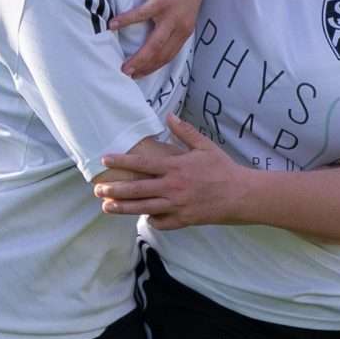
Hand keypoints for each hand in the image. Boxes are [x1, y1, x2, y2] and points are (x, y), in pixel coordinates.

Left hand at [94, 116, 252, 229]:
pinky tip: (142, 215)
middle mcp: (173, 187)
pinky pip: (161, 222)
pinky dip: (150, 219)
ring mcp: (177, 206)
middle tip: (97, 189)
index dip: (121, 162)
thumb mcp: (205, 146)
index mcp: (176, 167)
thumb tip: (169, 116)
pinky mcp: (184, 220)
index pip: (142, 164)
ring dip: (122, 208)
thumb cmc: (223, 169)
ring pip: (143, 208)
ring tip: (106, 207)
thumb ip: (185, 132)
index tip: (105, 159)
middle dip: (114, 189)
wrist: (242, 195)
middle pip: (136, 189)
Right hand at [111, 0, 202, 78]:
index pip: (169, 56)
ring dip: (139, 58)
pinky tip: (113, 26)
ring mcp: (171, 15)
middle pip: (161, 55)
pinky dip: (126, 21)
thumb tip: (156, 37)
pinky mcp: (161, 1)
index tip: (139, 76)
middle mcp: (180, 27)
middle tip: (128, 77)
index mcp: (185, 30)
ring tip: (124, 67)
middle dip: (145, 68)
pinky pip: (141, 15)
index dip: (154, 68)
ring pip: (154, 44)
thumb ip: (172, 25)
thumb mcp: (182, 10)